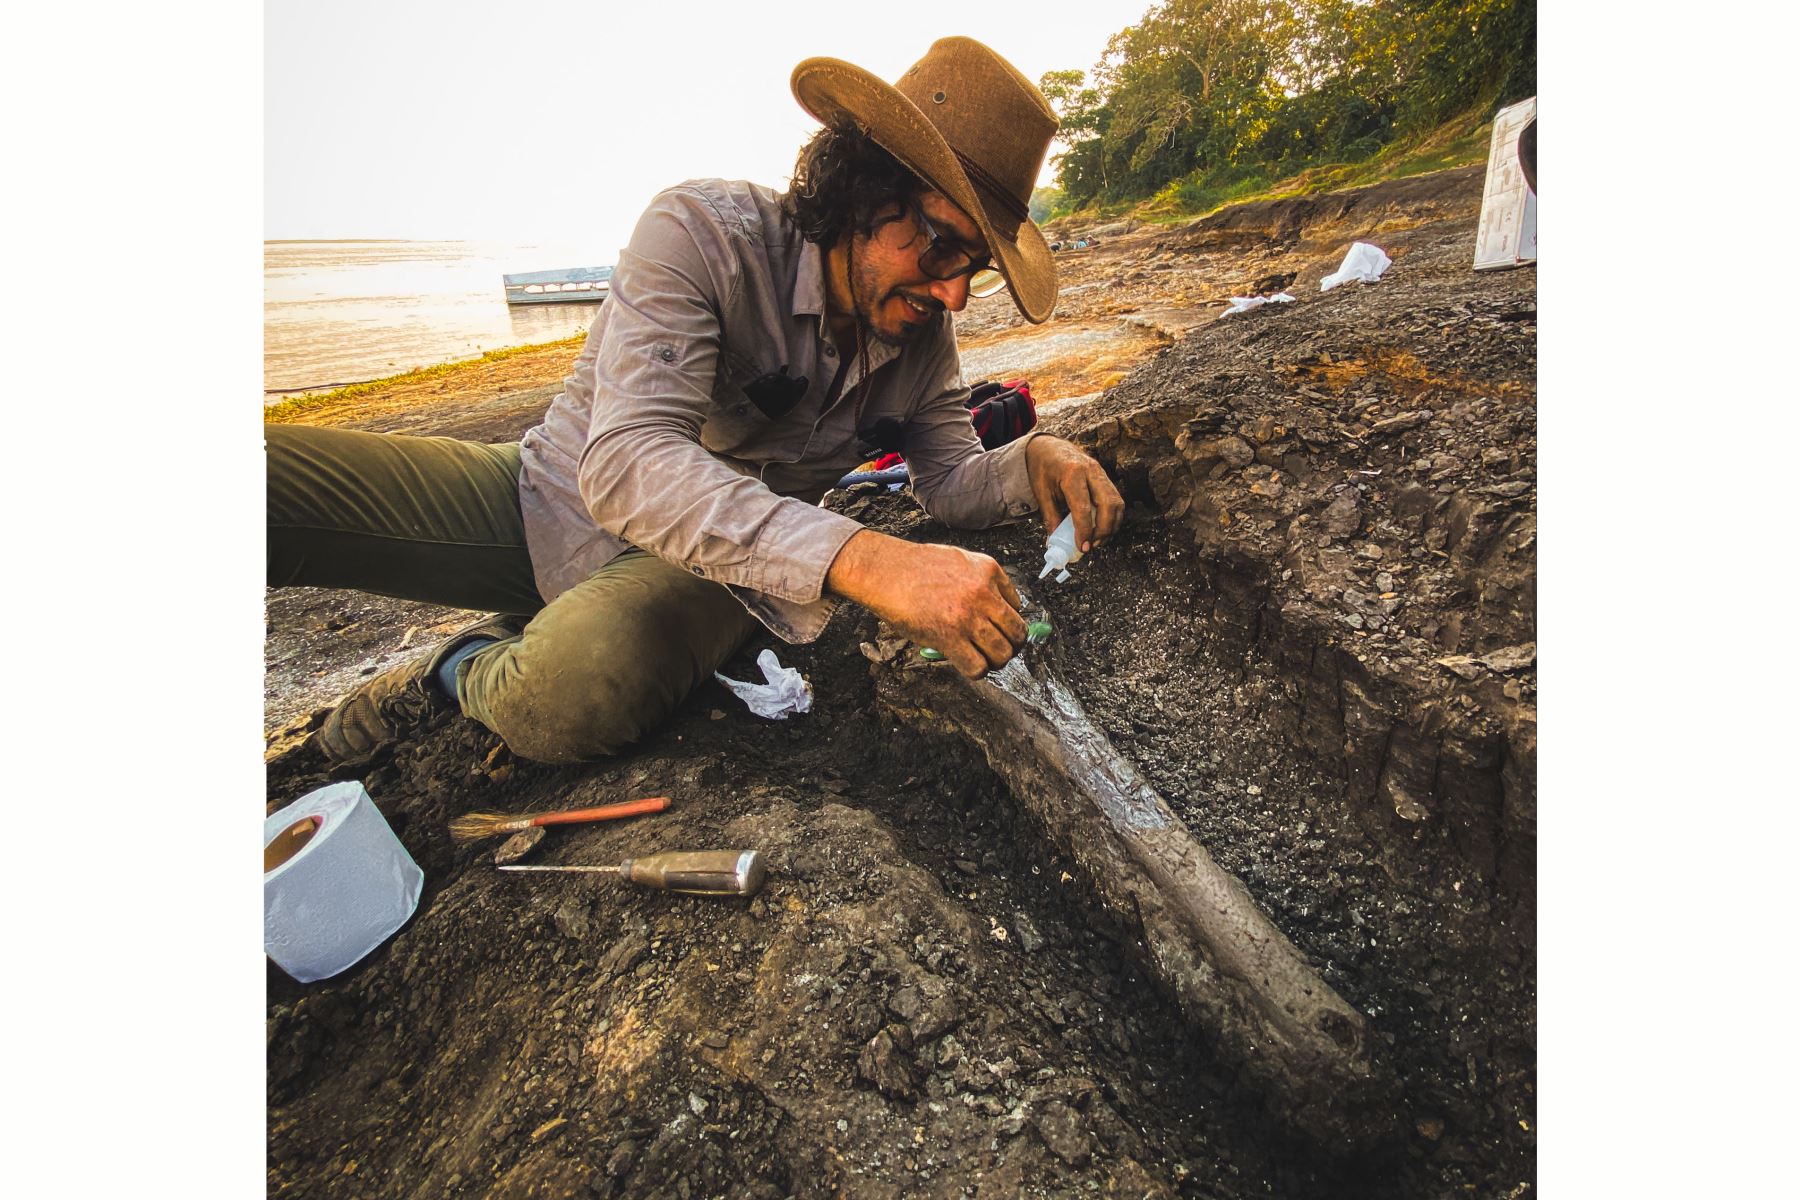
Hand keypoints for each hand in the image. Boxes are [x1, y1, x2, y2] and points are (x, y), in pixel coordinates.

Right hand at [827, 530, 1026, 677]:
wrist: (887, 571)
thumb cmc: (916, 566)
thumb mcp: (960, 560)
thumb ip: (981, 581)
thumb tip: (994, 609)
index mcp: (989, 571)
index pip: (1017, 606)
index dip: (1008, 622)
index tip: (998, 629)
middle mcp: (984, 594)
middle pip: (1017, 632)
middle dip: (1010, 645)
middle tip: (997, 649)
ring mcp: (968, 617)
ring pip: (1002, 652)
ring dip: (995, 660)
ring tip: (982, 658)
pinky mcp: (950, 637)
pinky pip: (978, 666)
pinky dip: (976, 670)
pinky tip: (966, 663)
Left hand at [1025, 436, 1124, 552]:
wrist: (1049, 448)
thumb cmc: (1043, 469)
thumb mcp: (1041, 493)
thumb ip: (1051, 517)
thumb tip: (1056, 542)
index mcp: (1071, 474)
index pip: (1083, 508)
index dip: (1084, 530)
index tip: (1081, 546)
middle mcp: (1091, 472)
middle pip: (1108, 505)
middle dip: (1104, 530)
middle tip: (1092, 546)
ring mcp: (1102, 473)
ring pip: (1117, 503)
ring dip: (1111, 526)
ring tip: (1097, 541)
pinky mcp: (1106, 478)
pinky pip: (1116, 500)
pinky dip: (1113, 518)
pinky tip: (1102, 529)